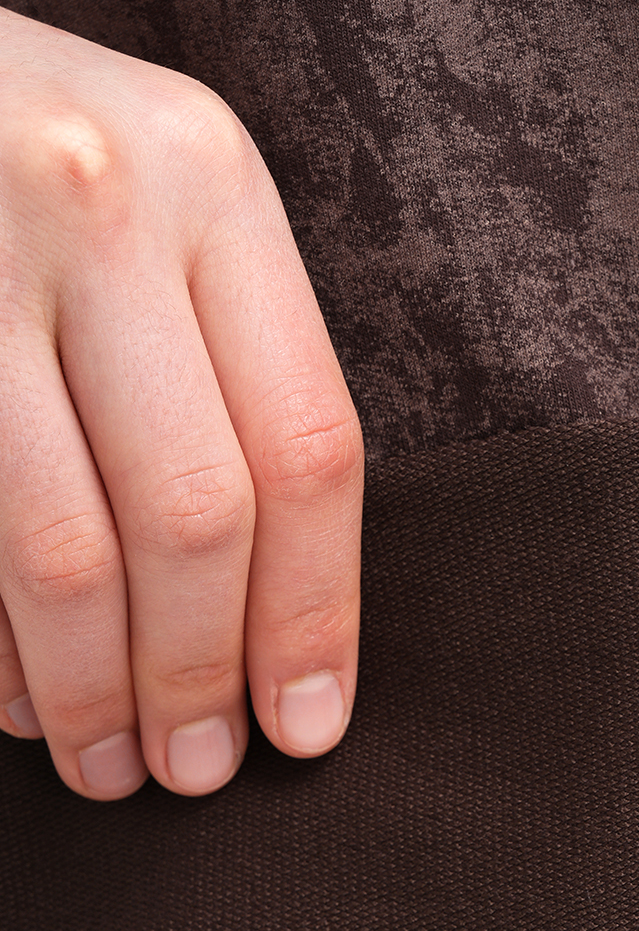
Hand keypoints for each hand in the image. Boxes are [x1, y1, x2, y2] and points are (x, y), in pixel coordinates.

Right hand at [0, 8, 361, 798]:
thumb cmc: (22, 159)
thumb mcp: (150, 200)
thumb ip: (223, 360)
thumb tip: (281, 620)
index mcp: (209, 176)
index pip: (306, 443)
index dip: (316, 612)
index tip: (308, 725)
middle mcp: (97, 198)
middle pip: (198, 511)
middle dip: (201, 673)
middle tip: (197, 772)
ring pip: (65, 546)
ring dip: (92, 692)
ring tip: (109, 767)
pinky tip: (14, 703)